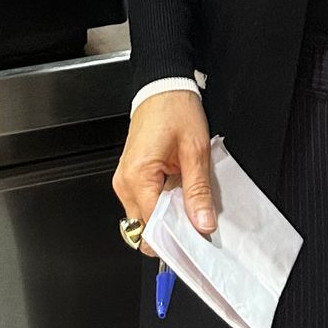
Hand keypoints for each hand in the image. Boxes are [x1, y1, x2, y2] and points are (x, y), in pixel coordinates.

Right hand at [113, 91, 215, 253]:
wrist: (163, 87)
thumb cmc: (175, 109)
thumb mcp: (195, 150)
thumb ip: (198, 191)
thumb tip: (202, 224)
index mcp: (138, 177)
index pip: (151, 227)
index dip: (175, 238)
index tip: (195, 240)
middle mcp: (125, 182)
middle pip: (144, 227)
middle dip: (171, 231)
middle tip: (196, 220)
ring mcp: (125, 180)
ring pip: (143, 218)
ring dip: (166, 217)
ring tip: (188, 201)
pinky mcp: (130, 177)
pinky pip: (144, 203)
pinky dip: (161, 205)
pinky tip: (178, 193)